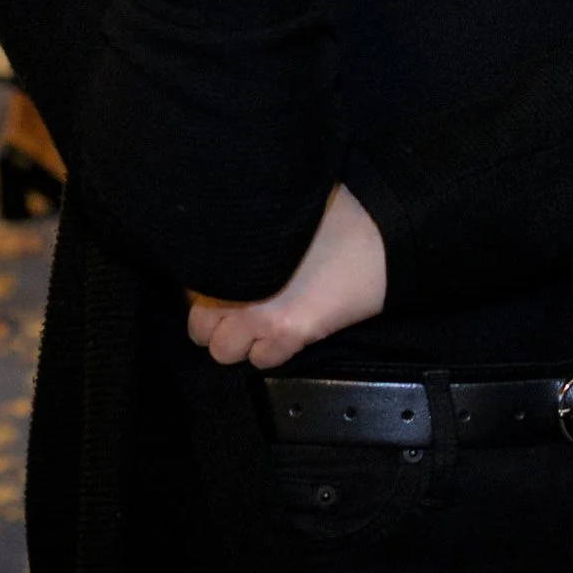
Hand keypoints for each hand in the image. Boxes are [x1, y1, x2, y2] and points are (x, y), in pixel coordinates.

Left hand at [186, 184, 387, 370]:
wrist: (381, 238)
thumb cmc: (338, 214)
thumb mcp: (286, 211)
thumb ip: (254, 229)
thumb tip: (236, 229)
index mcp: (232, 253)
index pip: (191, 288)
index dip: (206, 291)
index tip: (222, 287)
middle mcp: (236, 285)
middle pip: (198, 326)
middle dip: (216, 321)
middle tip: (238, 311)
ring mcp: (260, 313)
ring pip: (223, 351)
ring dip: (241, 342)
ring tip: (262, 326)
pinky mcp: (289, 333)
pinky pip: (262, 361)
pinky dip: (271, 353)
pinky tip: (287, 333)